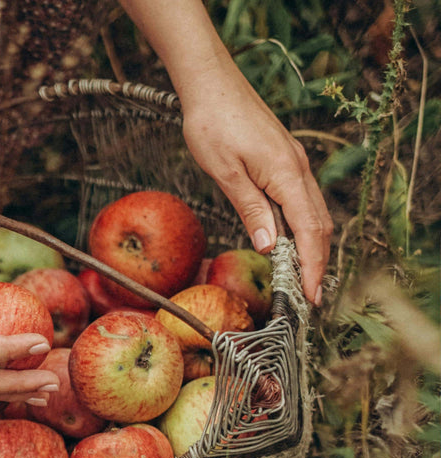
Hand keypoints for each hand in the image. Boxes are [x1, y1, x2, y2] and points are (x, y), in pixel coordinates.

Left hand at [179, 73, 331, 304]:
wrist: (212, 85)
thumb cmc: (212, 124)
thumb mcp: (225, 172)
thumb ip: (250, 208)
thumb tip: (269, 245)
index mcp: (285, 174)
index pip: (308, 231)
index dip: (313, 266)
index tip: (311, 296)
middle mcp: (297, 169)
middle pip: (319, 225)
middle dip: (317, 263)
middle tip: (309, 298)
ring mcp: (293, 164)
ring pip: (313, 213)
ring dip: (311, 248)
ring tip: (303, 279)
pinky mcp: (284, 161)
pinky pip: (301, 201)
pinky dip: (302, 228)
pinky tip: (290, 244)